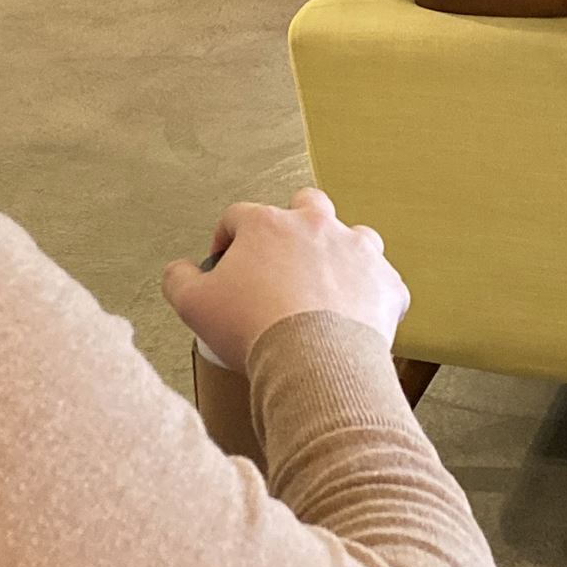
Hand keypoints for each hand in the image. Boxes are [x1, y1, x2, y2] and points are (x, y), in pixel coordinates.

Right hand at [162, 187, 410, 372]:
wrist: (313, 361)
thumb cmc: (254, 329)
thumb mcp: (194, 305)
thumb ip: (179, 280)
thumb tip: (179, 271)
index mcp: (268, 225)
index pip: (238, 216)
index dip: (227, 238)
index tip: (224, 263)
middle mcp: (317, 226)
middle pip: (307, 204)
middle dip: (294, 225)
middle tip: (283, 262)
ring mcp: (358, 251)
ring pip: (355, 237)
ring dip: (342, 255)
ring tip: (328, 288)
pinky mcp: (387, 284)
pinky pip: (383, 283)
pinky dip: (371, 296)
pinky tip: (356, 317)